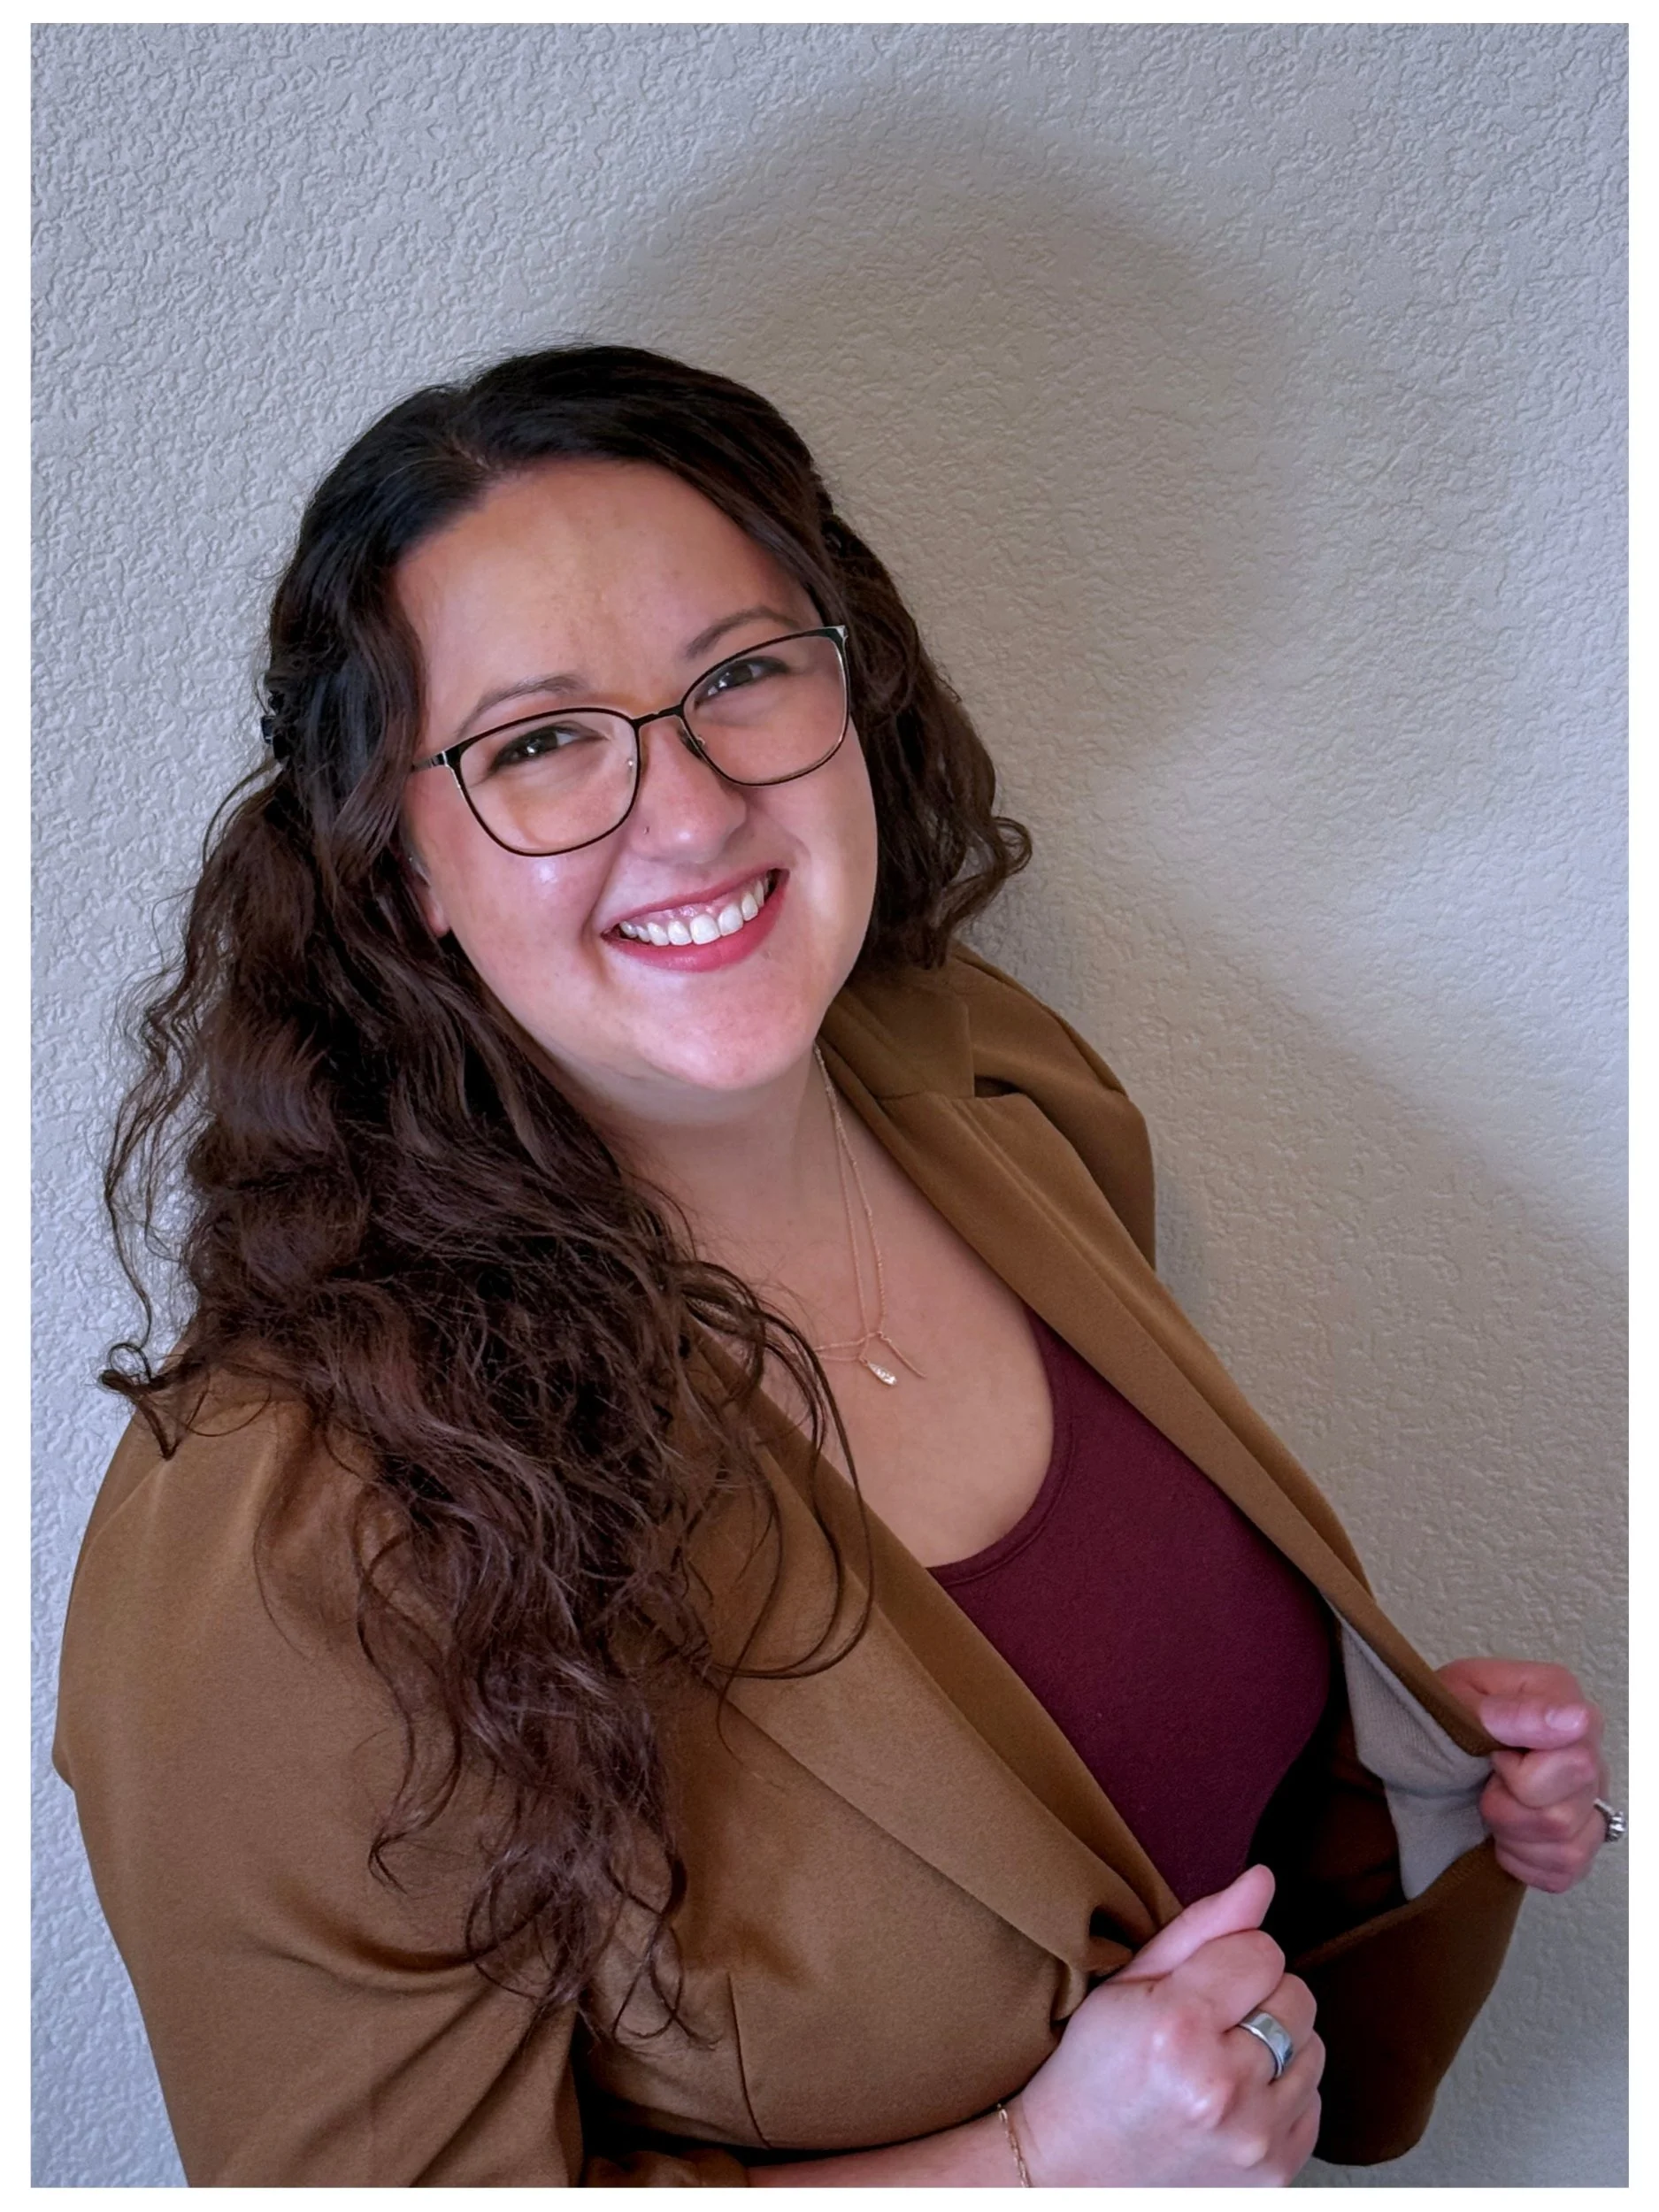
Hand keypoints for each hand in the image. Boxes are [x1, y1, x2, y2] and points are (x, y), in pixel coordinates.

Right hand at [1014, 1866, 1322, 2185]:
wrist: (1075, 2171)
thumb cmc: (1095, 2069)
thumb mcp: (1129, 1983)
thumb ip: (1202, 1926)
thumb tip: (1263, 1879)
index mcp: (1178, 2026)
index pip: (1262, 1950)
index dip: (1231, 1957)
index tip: (1198, 1982)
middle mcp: (1223, 2086)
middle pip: (1297, 1995)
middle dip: (1257, 1997)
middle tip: (1207, 2023)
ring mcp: (1255, 2139)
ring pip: (1313, 2047)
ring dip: (1274, 2046)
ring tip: (1221, 2061)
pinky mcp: (1276, 2173)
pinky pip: (1315, 2103)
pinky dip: (1282, 2095)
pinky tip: (1236, 2099)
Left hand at [1437, 1656, 1608, 1892]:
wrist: (1423, 1748)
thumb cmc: (1440, 1716)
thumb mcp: (1457, 1700)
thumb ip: (1511, 1710)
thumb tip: (1574, 1718)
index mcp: (1562, 1701)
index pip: (1578, 1761)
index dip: (1522, 1773)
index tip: (1492, 1758)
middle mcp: (1586, 1749)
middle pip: (1565, 1814)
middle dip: (1507, 1808)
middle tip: (1483, 1784)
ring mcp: (1589, 1798)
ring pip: (1567, 1849)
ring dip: (1511, 1835)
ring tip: (1488, 1805)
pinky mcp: (1580, 1838)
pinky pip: (1564, 1871)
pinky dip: (1521, 1859)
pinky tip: (1502, 1831)